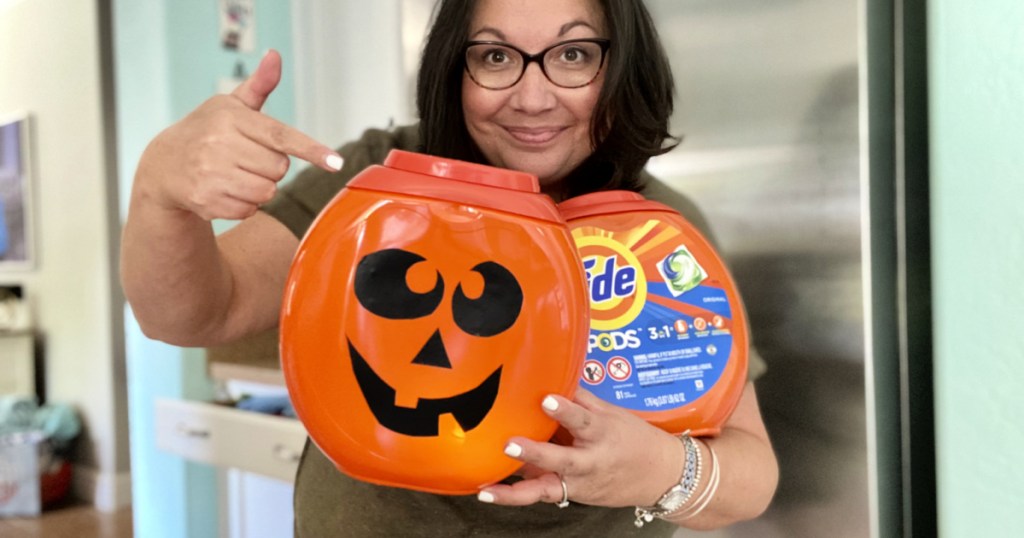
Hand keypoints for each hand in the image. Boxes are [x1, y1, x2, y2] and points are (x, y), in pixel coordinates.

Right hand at [134, 49, 341, 220]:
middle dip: (270, 166)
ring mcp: (211, 175)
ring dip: (260, 187)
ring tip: (235, 174)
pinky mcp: (206, 201)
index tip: (335, 162)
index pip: (280, 136)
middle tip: (246, 158)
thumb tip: (275, 56)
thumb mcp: (230, 106)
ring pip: (267, 191)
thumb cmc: (207, 131)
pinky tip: (224, 189)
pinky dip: (243, 204)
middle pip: (279, 167)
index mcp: (230, 118)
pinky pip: (249, 209)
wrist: (164, 165)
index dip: (311, 149)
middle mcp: (219, 145)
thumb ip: (259, 86)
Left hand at [478, 389, 683, 507]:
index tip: (546, 400)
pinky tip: (490, 492)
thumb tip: (554, 374)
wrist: (661, 477)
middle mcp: (590, 462)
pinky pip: (543, 495)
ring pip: (546, 489)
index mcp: (602, 433)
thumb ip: (582, 399)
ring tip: (487, 492)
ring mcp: (580, 484)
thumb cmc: (633, 439)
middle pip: (561, 460)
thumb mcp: (612, 413)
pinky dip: (517, 495)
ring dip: (515, 492)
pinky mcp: (572, 496)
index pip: (583, 419)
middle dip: (535, 454)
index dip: (565, 410)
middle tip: (509, 445)